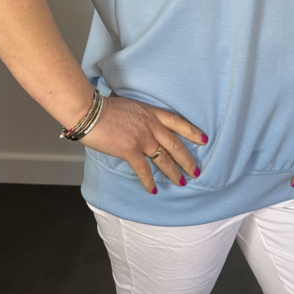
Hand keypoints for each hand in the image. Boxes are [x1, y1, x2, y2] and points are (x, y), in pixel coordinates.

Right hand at [79, 92, 207, 193]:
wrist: (90, 111)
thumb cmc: (104, 106)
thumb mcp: (129, 104)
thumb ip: (138, 114)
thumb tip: (138, 119)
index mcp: (151, 113)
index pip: (177, 122)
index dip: (192, 131)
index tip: (203, 139)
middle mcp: (151, 126)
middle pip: (175, 144)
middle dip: (187, 159)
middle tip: (196, 171)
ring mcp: (142, 139)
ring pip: (164, 159)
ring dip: (174, 172)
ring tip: (182, 182)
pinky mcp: (130, 150)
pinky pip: (143, 169)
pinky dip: (148, 180)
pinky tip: (153, 189)